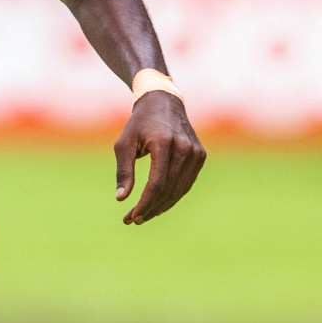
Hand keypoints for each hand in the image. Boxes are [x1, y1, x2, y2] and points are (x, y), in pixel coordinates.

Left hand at [113, 91, 204, 223]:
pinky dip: (173, 196)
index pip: (157, 184)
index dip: (145, 204)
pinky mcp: (200, 156)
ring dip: (162, 206)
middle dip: (150, 208)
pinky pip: (186, 183)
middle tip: (134, 219)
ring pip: (179, 190)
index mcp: (164, 144)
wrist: (163, 103)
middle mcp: (184, 149)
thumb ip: (123, 171)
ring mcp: (196, 153)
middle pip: (168, 189)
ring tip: (144, 215)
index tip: (132, 216)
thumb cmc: (139, 123)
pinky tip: (159, 204)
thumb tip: (121, 198)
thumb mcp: (124, 143)